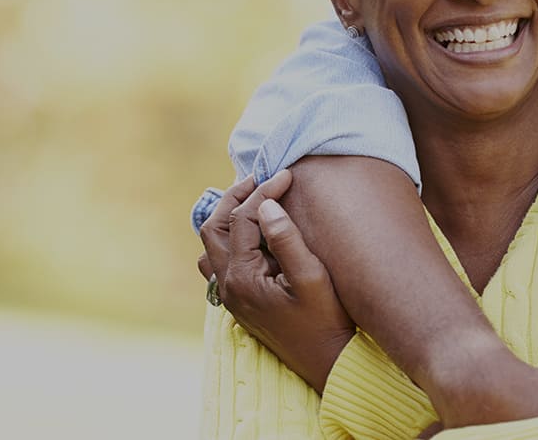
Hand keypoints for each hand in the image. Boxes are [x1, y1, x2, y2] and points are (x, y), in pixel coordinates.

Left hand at [197, 171, 354, 392]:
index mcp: (242, 278)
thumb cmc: (325, 320)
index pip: (243, 219)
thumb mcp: (312, 278)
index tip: (287, 175)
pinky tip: (252, 233)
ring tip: (254, 201)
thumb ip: (286, 239)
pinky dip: (229, 239)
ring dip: (227, 218)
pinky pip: (218, 261)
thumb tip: (266, 205)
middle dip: (235, 197)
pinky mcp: (238, 300)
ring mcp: (229, 295)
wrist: (326, 362)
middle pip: (213, 226)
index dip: (263, 191)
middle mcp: (227, 287)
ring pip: (211, 244)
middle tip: (262, 179)